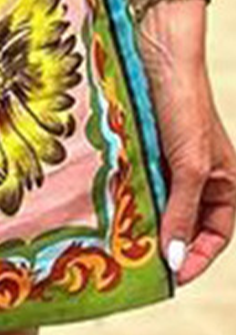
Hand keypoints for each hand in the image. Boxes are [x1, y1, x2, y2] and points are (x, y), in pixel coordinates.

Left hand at [135, 0, 235, 285]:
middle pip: (183, 223)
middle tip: (137, 267)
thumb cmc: (185, 107)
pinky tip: (110, 211)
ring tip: (119, 244)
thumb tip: (175, 259)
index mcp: (226, 183)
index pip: (215, 235)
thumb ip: (182, 212)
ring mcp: (170, 162)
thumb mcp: (190, 167)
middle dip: (164, 243)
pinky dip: (127, 198)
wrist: (157, 56)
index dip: (197, 258)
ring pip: (157, 205)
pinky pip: (138, 183)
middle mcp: (200, 176)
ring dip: (141, 222)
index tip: (171, 278)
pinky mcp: (145, 149)